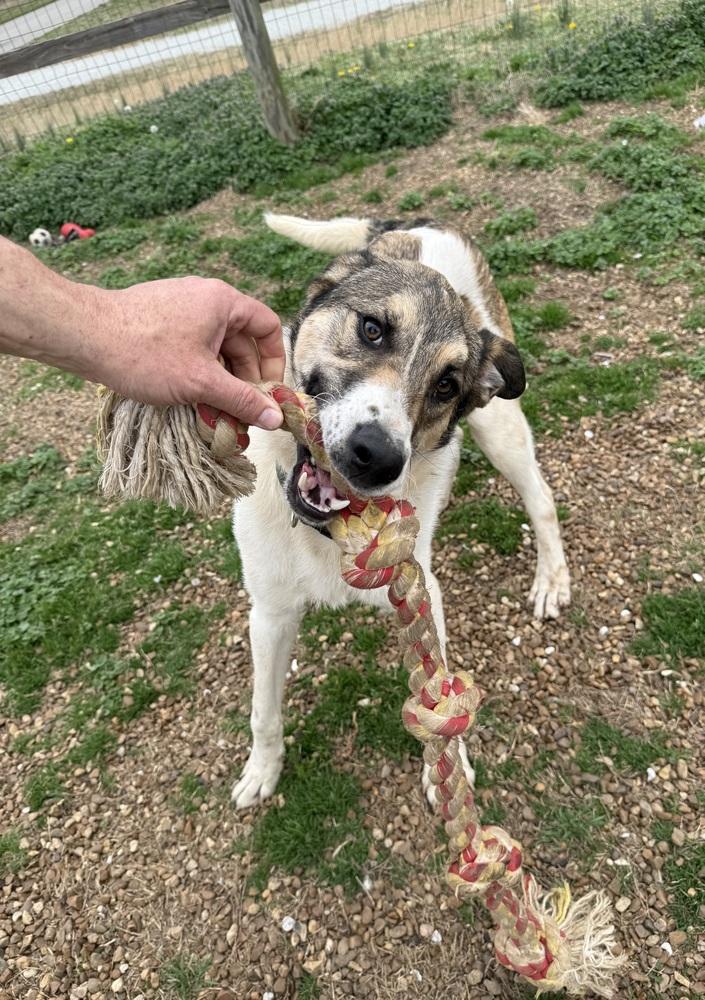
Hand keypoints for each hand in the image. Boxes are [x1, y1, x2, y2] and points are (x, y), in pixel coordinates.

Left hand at [102, 277, 284, 429]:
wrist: (83, 336)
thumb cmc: (145, 353)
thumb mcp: (202, 383)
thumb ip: (242, 400)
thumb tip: (275, 419)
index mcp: (223, 301)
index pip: (268, 326)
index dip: (274, 362)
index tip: (268, 393)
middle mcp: (204, 298)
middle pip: (241, 342)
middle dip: (244, 381)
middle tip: (242, 415)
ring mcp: (180, 308)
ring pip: (214, 349)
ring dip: (220, 382)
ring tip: (215, 414)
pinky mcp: (159, 321)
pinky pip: (192, 348)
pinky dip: (198, 373)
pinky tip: (191, 400)